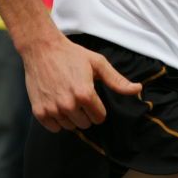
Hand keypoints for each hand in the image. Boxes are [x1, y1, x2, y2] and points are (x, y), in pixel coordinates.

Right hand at [22, 33, 141, 132]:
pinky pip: (54, 128)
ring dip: (71, 116)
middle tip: (79, 95)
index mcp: (85, 94)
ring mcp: (53, 109)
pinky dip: (57, 120)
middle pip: (85, 124)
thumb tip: (138, 89)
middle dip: (86, 112)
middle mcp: (69, 105)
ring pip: (70, 127)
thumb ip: (117, 80)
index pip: (99, 117)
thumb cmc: (72, 54)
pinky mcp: (39, 112)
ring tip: (68, 97)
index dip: (99, 108)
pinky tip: (58, 104)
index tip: (93, 97)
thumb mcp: (98, 63)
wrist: (43, 49)